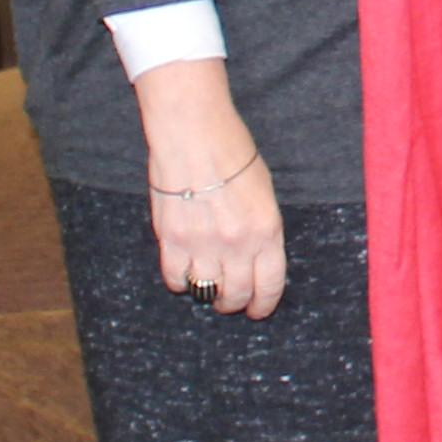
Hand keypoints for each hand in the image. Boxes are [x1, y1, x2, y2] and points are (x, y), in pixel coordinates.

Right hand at [131, 59, 286, 317]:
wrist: (193, 132)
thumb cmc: (232, 152)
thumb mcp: (264, 191)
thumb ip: (261, 228)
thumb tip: (254, 257)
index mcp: (266, 230)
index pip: (269, 285)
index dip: (263, 304)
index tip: (258, 309)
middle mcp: (237, 243)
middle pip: (236, 294)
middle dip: (235, 302)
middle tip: (231, 300)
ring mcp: (202, 243)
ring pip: (206, 291)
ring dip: (208, 293)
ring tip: (208, 285)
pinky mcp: (172, 239)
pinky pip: (175, 278)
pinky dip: (179, 280)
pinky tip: (184, 271)